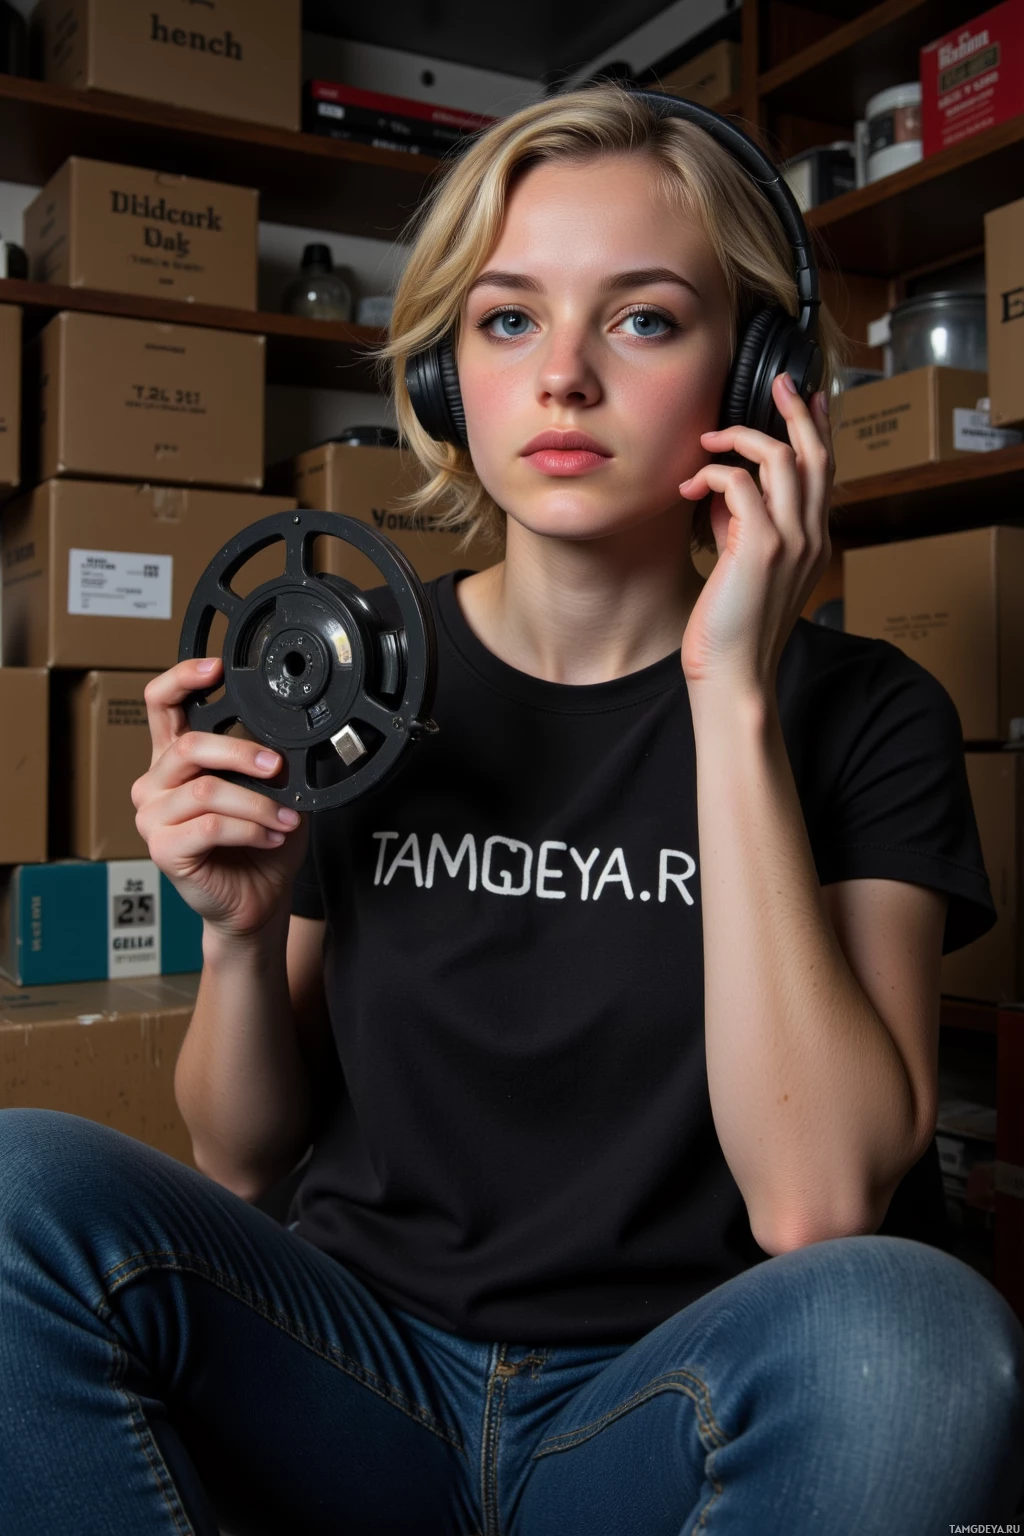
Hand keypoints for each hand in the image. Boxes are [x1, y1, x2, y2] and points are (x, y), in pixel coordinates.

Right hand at [132, 657, 308, 940]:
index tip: (215, 666)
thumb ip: (265, 759)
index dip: (181, 678)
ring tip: (285, 818)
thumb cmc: (259, 844)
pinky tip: (271, 836)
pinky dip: (250, 829)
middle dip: (240, 752)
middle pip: (189, 746)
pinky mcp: (164, 849)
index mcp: (176, 758)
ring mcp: (154, 817)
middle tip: (275, 767)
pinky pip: (210, 827)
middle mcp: (157, 783)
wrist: (256, 900)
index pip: (160, 704)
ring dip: (257, 804)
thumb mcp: (269, 791)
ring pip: (206, 791)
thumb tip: (289, 735)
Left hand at [678, 372, 833, 697]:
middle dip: (796, 411)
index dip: (818, 429)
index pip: (825, 472)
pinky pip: (739, 483)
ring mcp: (791, 540)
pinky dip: (713, 475)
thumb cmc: (731, 630)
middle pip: (816, 453)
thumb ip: (743, 526)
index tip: (807, 398)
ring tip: (710, 440)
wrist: (734, 676)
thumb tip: (725, 487)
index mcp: (813, 542)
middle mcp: (811, 536)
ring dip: (741, 437)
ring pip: (781, 458)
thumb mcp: (744, 569)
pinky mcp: (760, 547)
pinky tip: (690, 489)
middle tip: (778, 381)